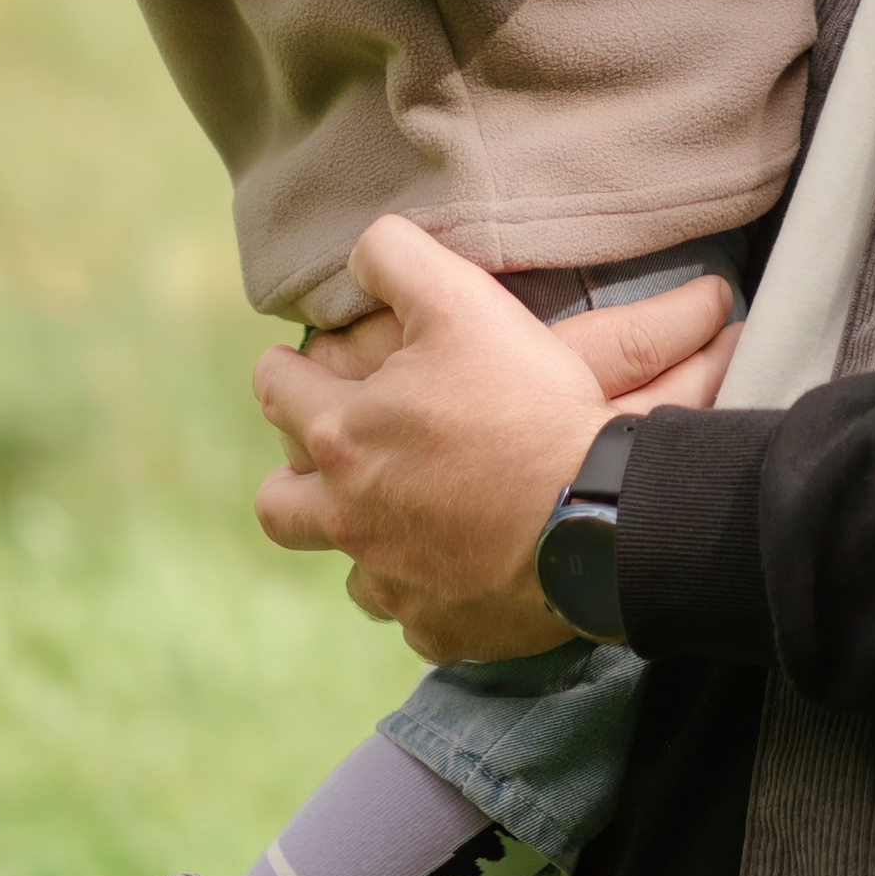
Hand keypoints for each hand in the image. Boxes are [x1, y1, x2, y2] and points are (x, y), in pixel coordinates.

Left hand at [252, 216, 737, 658]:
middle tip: (319, 460)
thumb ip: (398, 258)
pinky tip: (461, 573)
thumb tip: (363, 247)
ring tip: (397, 522)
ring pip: (351, 571)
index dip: (280, 371)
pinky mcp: (442, 628)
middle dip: (288, 478)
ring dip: (365, 545)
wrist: (596, 515)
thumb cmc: (525, 406)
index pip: (278, 393)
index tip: (285, 365)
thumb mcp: (462, 301)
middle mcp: (351, 517)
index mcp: (345, 437)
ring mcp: (395, 581)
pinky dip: (432, 594)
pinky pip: (417, 618)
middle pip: (279, 506)